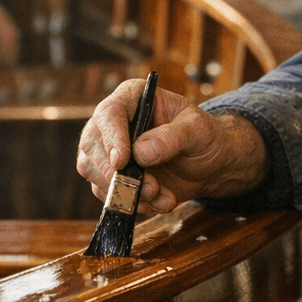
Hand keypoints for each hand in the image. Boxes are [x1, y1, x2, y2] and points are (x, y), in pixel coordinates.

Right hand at [76, 78, 267, 213]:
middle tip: (151, 187)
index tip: (122, 162)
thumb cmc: (203, 137)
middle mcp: (114, 123)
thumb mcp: (197, 130)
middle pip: (91, 145)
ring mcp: (109, 150)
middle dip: (118, 174)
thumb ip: (172, 137)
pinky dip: (131, 203)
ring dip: (125, 191)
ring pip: (93, 172)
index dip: (112, 138)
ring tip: (159, 195)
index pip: (109, 114)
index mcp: (132, 98)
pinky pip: (107, 193)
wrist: (209, 165)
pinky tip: (158, 201)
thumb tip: (140, 153)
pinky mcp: (112, 176)